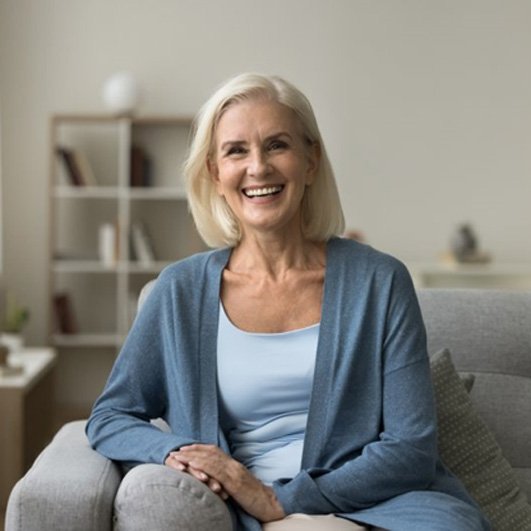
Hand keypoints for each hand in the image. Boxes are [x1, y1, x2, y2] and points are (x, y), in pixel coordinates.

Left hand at [169, 444, 284, 522]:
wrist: (268, 503)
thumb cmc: (254, 498)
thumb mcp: (238, 485)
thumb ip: (227, 479)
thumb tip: (214, 480)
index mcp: (233, 465)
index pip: (214, 452)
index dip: (199, 448)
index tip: (185, 447)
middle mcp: (233, 465)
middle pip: (210, 452)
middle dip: (192, 450)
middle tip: (176, 449)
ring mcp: (233, 472)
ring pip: (210, 459)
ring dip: (192, 456)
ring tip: (178, 456)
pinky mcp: (233, 482)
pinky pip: (216, 471)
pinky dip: (202, 465)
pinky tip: (192, 464)